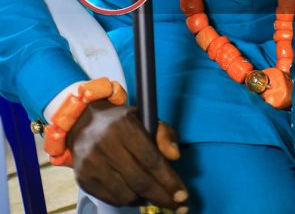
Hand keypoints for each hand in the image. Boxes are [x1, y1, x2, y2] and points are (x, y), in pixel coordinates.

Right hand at [68, 101, 188, 210]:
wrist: (84, 124)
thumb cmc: (122, 123)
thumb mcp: (145, 118)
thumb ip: (164, 134)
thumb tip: (175, 156)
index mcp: (124, 126)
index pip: (150, 159)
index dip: (168, 180)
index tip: (182, 194)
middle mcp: (105, 145)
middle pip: (139, 181)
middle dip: (162, 196)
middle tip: (178, 206)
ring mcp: (91, 164)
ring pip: (126, 194)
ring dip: (145, 199)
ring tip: (156, 196)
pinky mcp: (83, 178)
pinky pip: (112, 199)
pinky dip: (129, 201)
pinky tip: (139, 195)